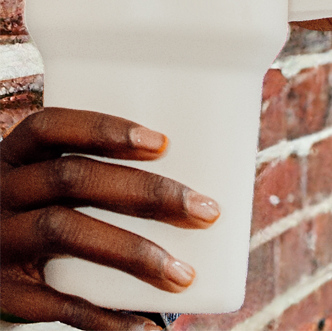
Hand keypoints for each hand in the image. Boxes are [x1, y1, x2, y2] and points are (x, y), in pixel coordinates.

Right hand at [0, 108, 219, 330]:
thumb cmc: (38, 210)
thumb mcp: (46, 183)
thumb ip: (98, 176)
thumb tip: (188, 187)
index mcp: (16, 155)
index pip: (54, 126)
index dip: (105, 130)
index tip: (163, 144)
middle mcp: (0, 192)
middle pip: (74, 178)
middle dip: (147, 192)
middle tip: (205, 211)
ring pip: (66, 231)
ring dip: (132, 253)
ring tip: (182, 274)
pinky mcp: (3, 293)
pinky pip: (53, 303)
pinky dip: (101, 315)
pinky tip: (142, 325)